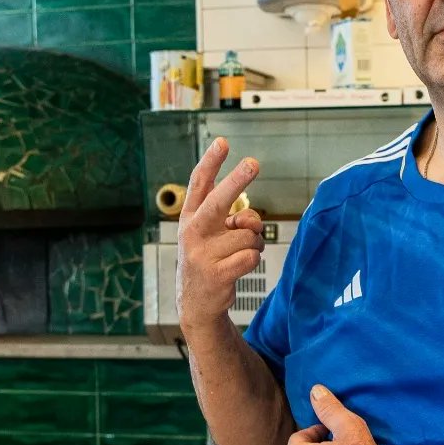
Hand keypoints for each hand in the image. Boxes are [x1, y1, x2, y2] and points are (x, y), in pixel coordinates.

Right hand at [176, 138, 264, 332]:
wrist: (195, 302)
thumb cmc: (209, 258)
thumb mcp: (212, 235)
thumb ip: (232, 219)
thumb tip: (250, 221)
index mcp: (190, 217)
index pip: (199, 184)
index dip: (211, 162)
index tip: (223, 142)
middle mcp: (193, 232)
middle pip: (219, 201)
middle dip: (237, 180)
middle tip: (253, 163)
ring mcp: (203, 254)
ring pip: (248, 235)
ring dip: (253, 243)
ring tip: (237, 253)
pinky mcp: (216, 274)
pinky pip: (251, 255)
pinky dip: (252, 259)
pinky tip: (237, 267)